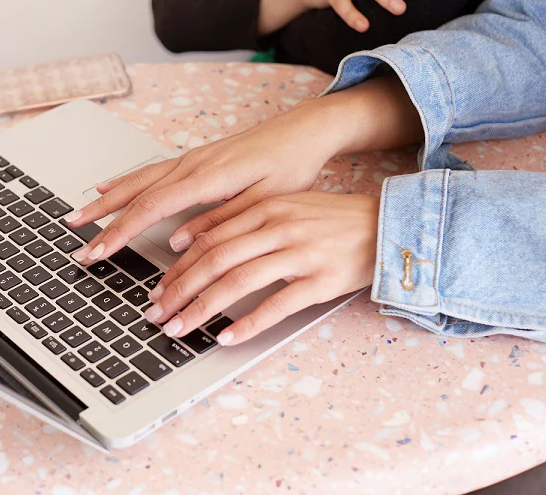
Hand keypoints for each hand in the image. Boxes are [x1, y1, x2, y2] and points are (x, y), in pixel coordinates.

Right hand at [65, 75, 422, 264]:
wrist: (305, 130)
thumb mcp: (265, 202)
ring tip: (78, 216)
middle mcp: (192, 164)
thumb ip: (221, 222)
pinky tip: (109, 187)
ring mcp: (190, 159)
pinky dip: (124, 181)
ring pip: (138, 181)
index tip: (99, 252)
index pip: (152, 208)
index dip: (120, 232)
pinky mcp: (195, 158)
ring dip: (105, 201)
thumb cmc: (291, 165)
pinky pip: (150, 171)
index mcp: (208, 177)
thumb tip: (179, 243)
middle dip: (102, 221)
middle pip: (135, 195)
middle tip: (77, 245)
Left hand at [144, 192, 378, 344]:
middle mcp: (278, 227)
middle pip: (215, 260)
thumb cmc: (332, 220)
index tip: (159, 288)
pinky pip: (277, 304)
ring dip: (202, 308)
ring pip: (238, 281)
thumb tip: (197, 244)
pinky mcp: (320, 280)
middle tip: (158, 313)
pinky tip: (227, 337)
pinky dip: (248, 322)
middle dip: (180, 290)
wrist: (388, 226)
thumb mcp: (286, 208)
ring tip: (180, 328)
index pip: (209, 239)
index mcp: (265, 208)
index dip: (179, 267)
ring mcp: (300, 253)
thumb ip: (244, 222)